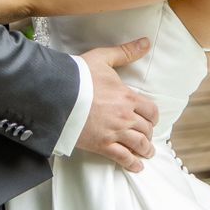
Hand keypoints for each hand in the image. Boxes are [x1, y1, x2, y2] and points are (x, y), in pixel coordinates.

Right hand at [76, 38, 159, 172]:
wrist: (56, 94)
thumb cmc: (78, 76)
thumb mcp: (103, 58)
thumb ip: (125, 52)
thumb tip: (145, 42)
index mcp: (128, 97)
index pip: (151, 111)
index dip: (153, 117)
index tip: (151, 120)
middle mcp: (125, 117)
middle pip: (146, 129)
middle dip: (148, 133)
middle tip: (146, 136)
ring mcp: (114, 133)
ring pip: (138, 145)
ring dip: (145, 150)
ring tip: (146, 153)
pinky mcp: (101, 145)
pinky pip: (122, 158)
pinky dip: (132, 164)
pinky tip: (136, 167)